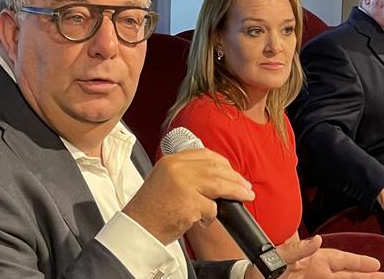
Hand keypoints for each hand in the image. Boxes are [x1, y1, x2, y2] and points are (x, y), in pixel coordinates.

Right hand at [123, 148, 253, 243]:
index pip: (205, 154)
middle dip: (235, 178)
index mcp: (171, 160)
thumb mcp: (165, 179)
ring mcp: (183, 185)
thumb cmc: (152, 208)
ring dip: (236, 192)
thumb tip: (217, 174)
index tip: (232, 172)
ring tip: (245, 196)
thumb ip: (187, 172)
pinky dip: (211, 216)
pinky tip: (204, 220)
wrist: (138, 228)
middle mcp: (177, 169)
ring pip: (219, 185)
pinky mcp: (189, 203)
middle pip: (216, 169)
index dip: (223, 163)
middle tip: (245, 186)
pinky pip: (211, 208)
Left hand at [245, 236, 383, 278]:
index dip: (358, 262)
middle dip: (366, 276)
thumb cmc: (259, 270)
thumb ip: (296, 249)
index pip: (340, 260)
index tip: (376, 265)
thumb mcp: (276, 257)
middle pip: (347, 275)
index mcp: (311, 260)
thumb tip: (318, 241)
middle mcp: (317, 273)